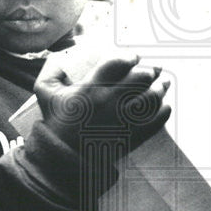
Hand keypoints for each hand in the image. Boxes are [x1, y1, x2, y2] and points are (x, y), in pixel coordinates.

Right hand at [35, 53, 170, 152]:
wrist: (64, 158)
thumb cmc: (55, 123)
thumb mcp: (45, 92)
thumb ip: (52, 68)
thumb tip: (63, 52)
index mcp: (91, 89)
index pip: (118, 63)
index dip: (130, 57)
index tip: (134, 57)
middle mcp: (110, 102)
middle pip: (140, 78)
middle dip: (150, 71)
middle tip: (154, 69)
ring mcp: (123, 120)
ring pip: (151, 98)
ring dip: (160, 88)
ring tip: (164, 83)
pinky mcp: (131, 137)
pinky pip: (155, 121)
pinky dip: (163, 112)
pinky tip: (165, 106)